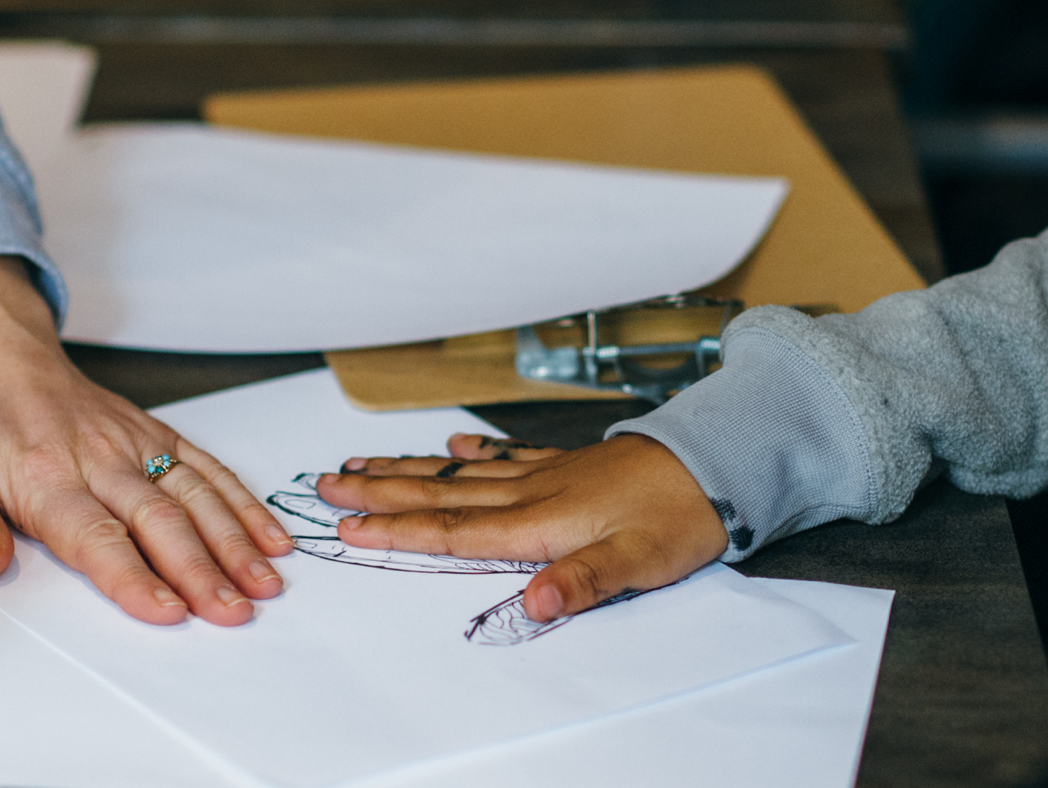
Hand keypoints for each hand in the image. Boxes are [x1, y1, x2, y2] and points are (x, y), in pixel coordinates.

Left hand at [0, 257, 293, 625]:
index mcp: (43, 474)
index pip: (94, 534)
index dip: (132, 575)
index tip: (167, 612)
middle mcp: (98, 457)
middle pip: (157, 520)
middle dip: (200, 570)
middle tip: (233, 613)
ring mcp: (134, 443)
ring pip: (193, 495)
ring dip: (233, 541)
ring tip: (265, 585)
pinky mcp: (154, 433)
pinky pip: (206, 467)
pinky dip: (242, 502)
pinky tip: (271, 539)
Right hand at [315, 433, 727, 622]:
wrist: (721, 462)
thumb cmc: (681, 518)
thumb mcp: (639, 563)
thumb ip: (583, 583)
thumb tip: (533, 606)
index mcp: (540, 522)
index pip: (454, 530)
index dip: (398, 532)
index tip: (348, 528)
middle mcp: (532, 492)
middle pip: (442, 494)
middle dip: (381, 492)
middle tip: (326, 484)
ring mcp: (548, 473)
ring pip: (463, 471)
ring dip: (411, 469)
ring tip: (364, 463)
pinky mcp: (570, 464)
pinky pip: (508, 455)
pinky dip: (476, 450)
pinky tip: (456, 442)